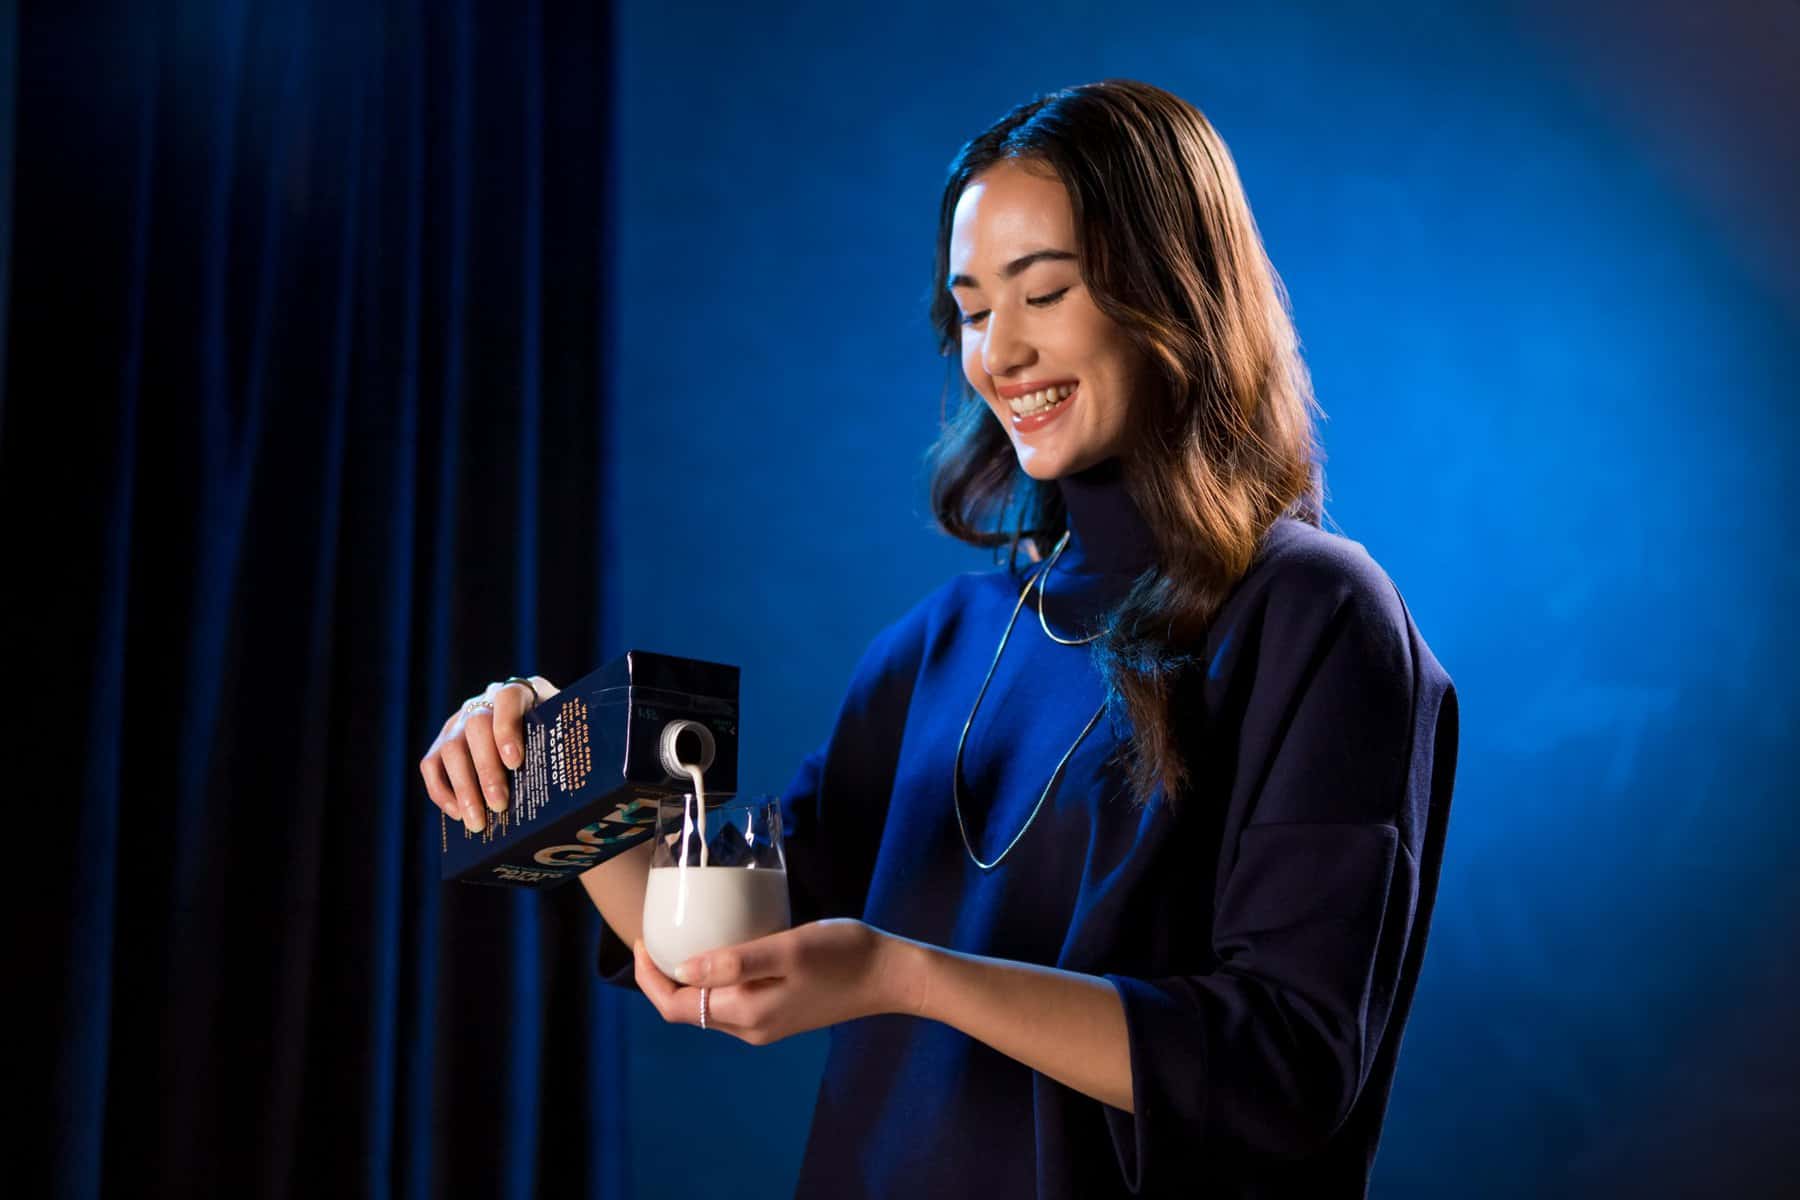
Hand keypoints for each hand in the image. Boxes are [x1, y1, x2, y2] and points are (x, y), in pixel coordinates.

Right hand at [418, 675, 556, 832]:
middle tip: (499, 805)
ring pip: (451, 749)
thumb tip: (582, 784)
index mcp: (522, 692)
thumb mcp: (566, 735)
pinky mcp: (442, 743)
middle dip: (487, 769)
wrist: (540, 736)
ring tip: (478, 822)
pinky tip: (458, 815)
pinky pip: (431, 764)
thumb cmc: (556, 741)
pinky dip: (442, 791)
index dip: (508, 727)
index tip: (515, 762)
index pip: (508, 698)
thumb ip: (569, 746)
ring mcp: (460, 721)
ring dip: (464, 788)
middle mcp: (485, 701)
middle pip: (476, 726)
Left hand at [631, 919, 922, 1045]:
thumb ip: (735, 962)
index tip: (642, 940)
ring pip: (709, 1006)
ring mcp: (767, 1024)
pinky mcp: (781, 1013)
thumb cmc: (843, 955)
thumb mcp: (787, 949)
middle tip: (656, 935)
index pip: (676, 1007)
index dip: (650, 977)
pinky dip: (714, 979)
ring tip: (682, 938)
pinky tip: (722, 951)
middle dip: (663, 977)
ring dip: (688, 978)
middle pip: (688, 1009)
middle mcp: (751, 1028)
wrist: (891, 975)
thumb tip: (683, 970)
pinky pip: (732, 1000)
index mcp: (747, 1014)